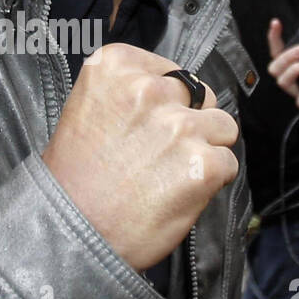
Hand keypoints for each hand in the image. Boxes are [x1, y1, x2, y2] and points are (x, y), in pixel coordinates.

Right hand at [42, 42, 239, 271]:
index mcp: (115, 65)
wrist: (70, 232)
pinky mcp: (202, 164)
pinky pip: (228, 163)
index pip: (171, 71)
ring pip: (222, 126)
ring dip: (204, 149)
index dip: (166, 101)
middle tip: (160, 154)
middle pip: (200, 94)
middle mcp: (149, 89)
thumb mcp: (87, 109)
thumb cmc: (75, 179)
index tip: (146, 125)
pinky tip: (179, 193)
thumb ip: (130, 92)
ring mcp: (178, 126)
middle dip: (189, 121)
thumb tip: (175, 96)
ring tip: (170, 174)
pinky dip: (210, 181)